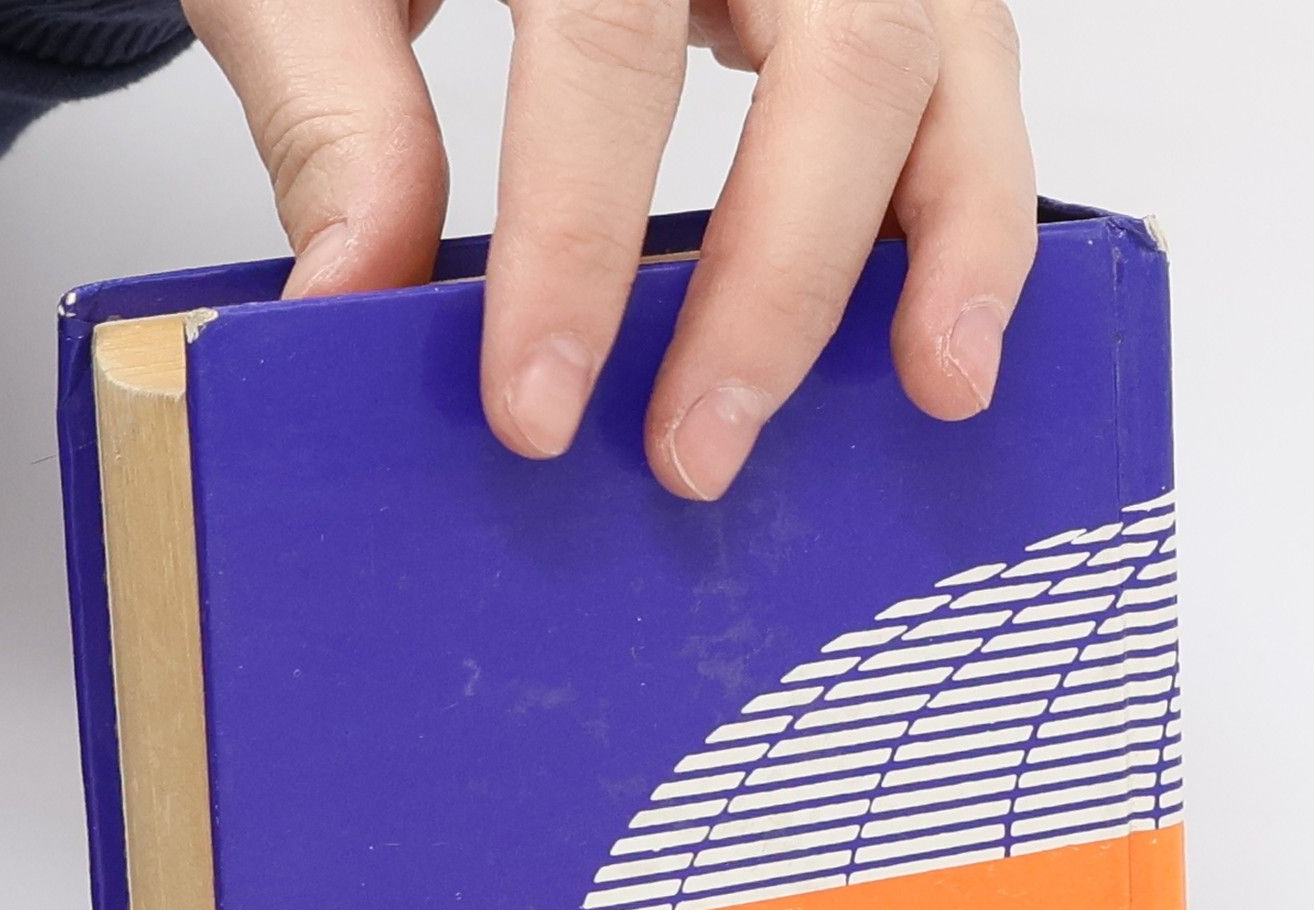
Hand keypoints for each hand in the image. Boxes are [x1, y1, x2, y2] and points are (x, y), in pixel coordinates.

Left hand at [181, 0, 1034, 500]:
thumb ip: (340, 108)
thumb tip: (354, 298)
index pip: (608, 52)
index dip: (574, 244)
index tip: (533, 405)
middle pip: (837, 61)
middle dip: (775, 285)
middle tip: (696, 452)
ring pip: (945, 61)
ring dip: (948, 245)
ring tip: (935, 388)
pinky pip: (972, 78)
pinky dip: (974, 207)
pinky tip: (951, 324)